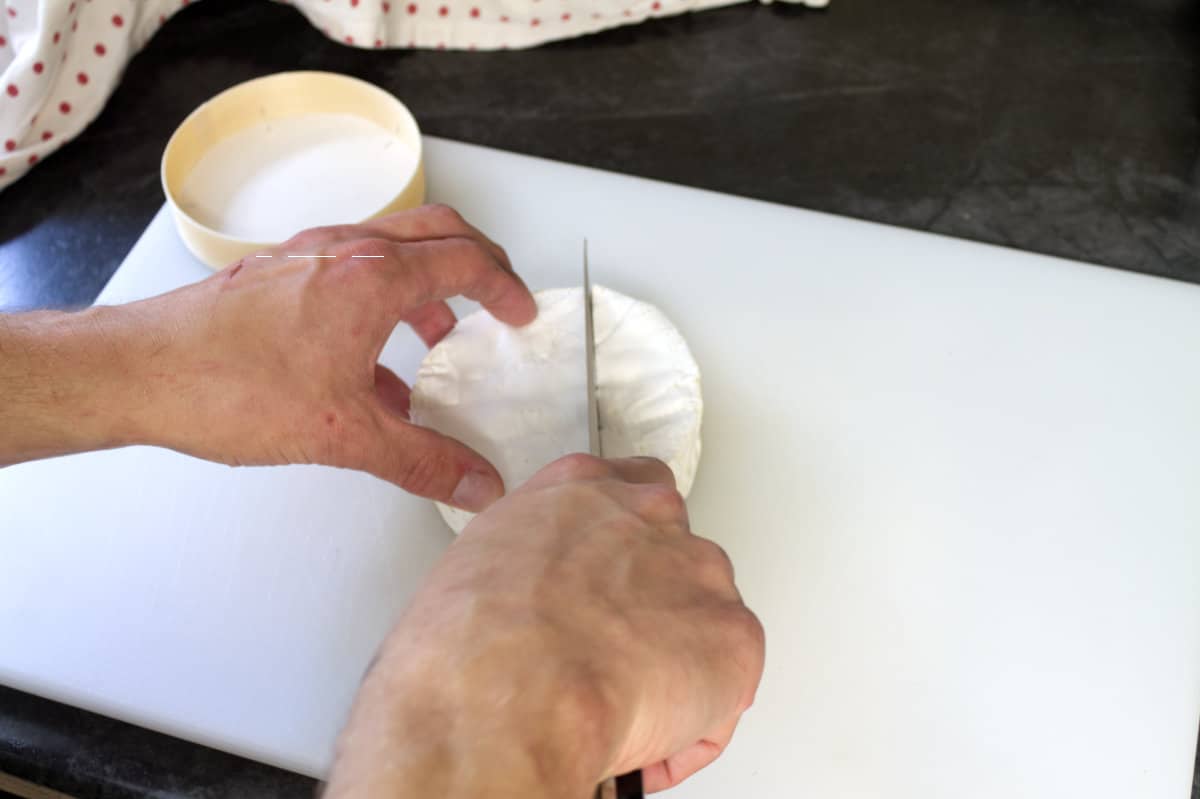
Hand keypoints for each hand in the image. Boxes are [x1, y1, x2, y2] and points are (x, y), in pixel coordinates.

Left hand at [119, 204, 534, 509]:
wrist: (138, 372)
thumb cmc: (228, 386)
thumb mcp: (343, 434)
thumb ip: (421, 460)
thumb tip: (478, 483)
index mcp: (372, 277)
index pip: (466, 261)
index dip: (506, 288)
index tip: (522, 316)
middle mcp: (344, 251)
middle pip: (437, 232)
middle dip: (479, 262)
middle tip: (499, 300)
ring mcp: (308, 257)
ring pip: (392, 248)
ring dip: (428, 282)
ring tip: (440, 336)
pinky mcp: (280, 276)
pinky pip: (351, 273)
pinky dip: (383, 301)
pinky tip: (373, 368)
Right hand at [326, 455, 764, 796]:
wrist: (506, 687)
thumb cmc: (472, 640)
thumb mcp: (482, 562)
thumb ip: (536, 560)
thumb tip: (539, 605)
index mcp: (582, 489)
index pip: (631, 491)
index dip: (630, 548)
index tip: (615, 586)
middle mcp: (648, 515)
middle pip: (678, 557)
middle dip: (656, 609)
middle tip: (612, 661)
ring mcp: (699, 572)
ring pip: (704, 627)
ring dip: (675, 667)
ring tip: (620, 711)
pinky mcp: (733, 638)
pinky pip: (722, 696)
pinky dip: (689, 730)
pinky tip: (637, 742)